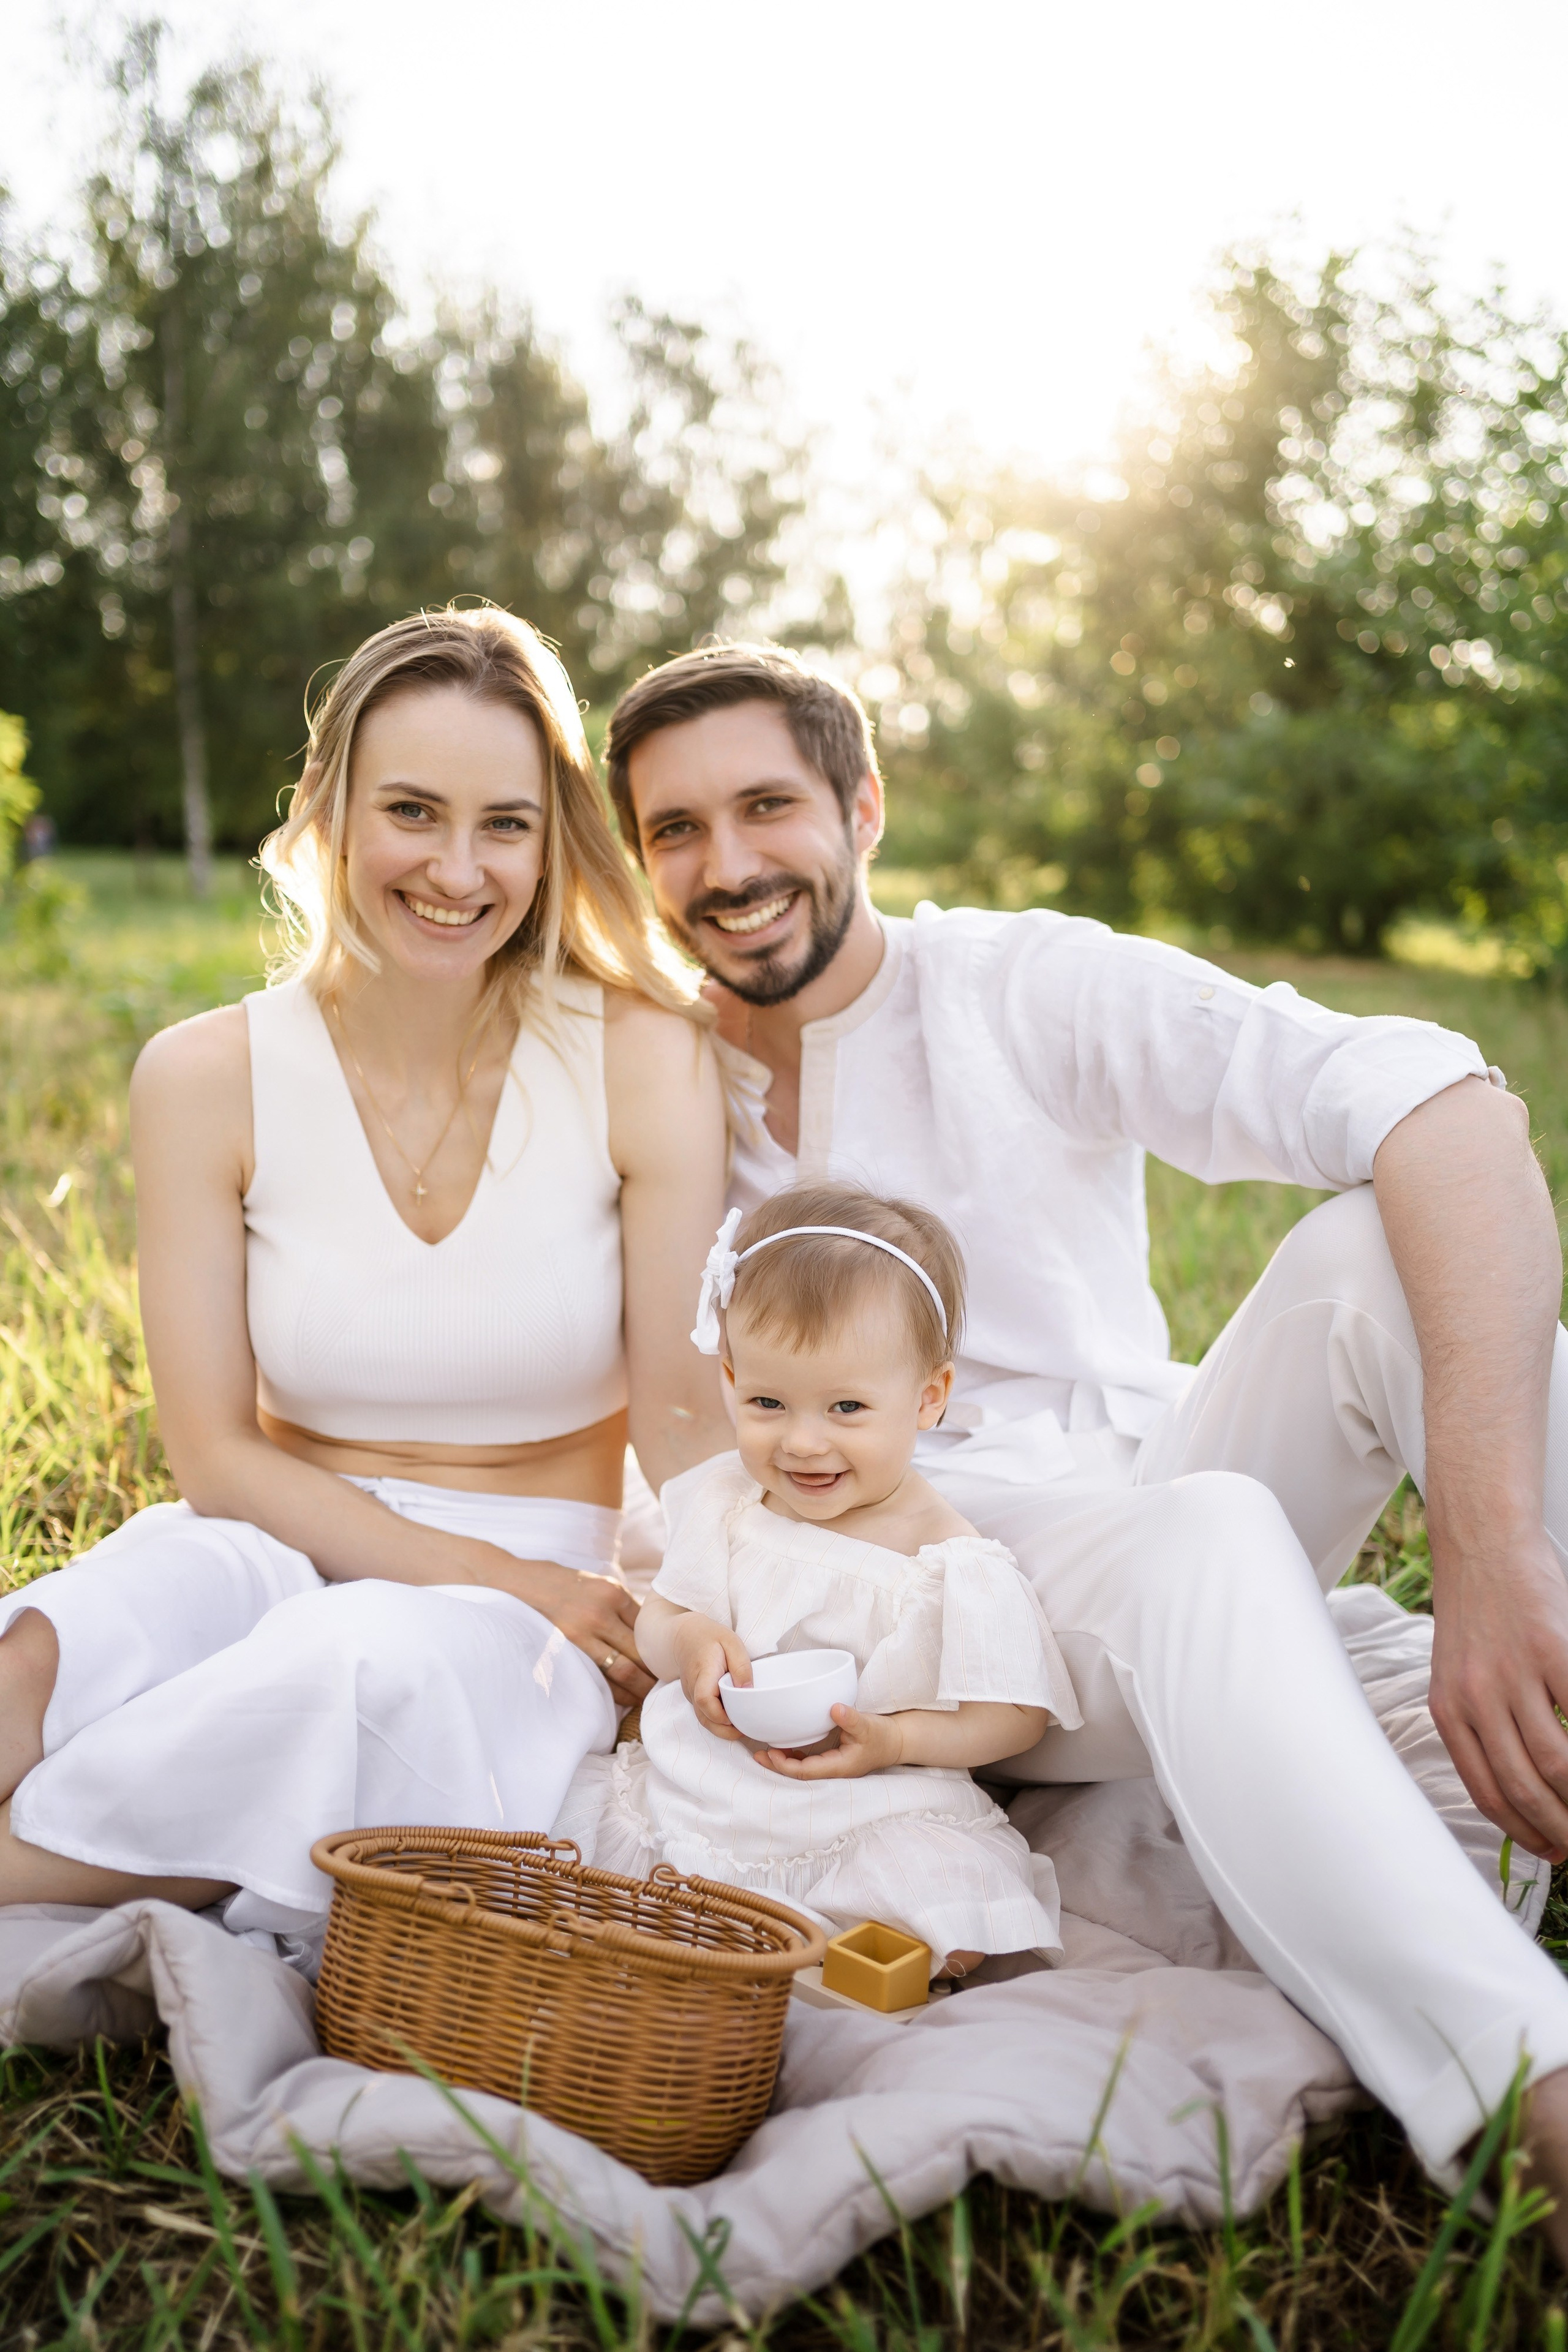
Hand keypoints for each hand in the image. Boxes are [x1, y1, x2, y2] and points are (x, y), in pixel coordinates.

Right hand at [473, 1552, 652, 1705]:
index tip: (670, 1662)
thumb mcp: (594, 1583)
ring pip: (624, 1669)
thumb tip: (647, 1633)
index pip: (649, 1628)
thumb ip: (618, 1605)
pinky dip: (615, 1692)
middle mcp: (602, 1610)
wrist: (512, 1581)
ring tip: (649, 1698)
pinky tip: (624, 1699)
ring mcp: (581, 1631)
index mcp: (613, 1592)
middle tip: (667, 1687)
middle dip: (657, 1672)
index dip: (661, 1648)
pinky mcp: (564, 1648)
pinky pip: (598, 1677)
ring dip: (640, 1688)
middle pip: (642, 1650)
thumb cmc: (555, 1584)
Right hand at [672, 1617, 753, 1739]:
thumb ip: (741, 1666)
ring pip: (704, 1720)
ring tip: (743, 1728)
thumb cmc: (711, 1637)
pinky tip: (734, 1720)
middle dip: (724, 1730)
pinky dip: (718, 1722)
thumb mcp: (731, 1643)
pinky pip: (705, 1715)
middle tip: (746, 1730)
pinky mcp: (694, 1699)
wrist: (686, 1636)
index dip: (720, 1714)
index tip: (736, 1718)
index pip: (704, 1699)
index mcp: (703, 1672)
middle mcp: (693, 1688)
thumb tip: (748, 1691)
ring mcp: (691, 1695)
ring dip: (722, 1730)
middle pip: (704, 1718)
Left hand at [755, 1703, 903, 1779]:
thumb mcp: (868, 1725)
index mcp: (839, 1766)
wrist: (896, 1741)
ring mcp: (832, 1765)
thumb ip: (851, 1718)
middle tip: (758, 1756)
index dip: (787, 1764)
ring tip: (764, 1753)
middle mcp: (832, 1770)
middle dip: (778, 1766)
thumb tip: (834, 1708)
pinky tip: (784, 1746)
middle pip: (799, 1773)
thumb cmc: (882, 1735)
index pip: (806, 1771)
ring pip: (802, 1768)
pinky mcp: (832, 1757)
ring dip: (784, 1761)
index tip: (771, 1753)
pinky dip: (794, 1755)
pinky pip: (808, 1760)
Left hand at [1430, 1524, 1567, 1861]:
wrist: (1482, 1542)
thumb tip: (1520, 1784)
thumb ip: (1482, 1723)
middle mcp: (1476, 1697)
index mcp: (1449, 1709)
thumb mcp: (1459, 1672)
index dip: (1524, 1831)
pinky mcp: (1550, 1647)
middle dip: (1561, 1828)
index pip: (1487, 1791)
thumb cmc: (1479, 1611)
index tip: (1552, 1852)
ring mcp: (1514, 1673)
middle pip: (1525, 1786)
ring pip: (1557, 1760)